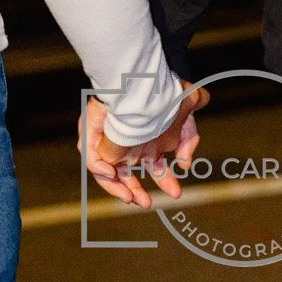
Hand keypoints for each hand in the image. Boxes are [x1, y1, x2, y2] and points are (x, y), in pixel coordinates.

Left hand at [79, 80, 208, 209]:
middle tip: (146, 203)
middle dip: (137, 192)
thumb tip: (185, 164)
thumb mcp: (188, 111)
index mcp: (150, 142)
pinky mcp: (91, 135)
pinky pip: (92, 159)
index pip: (156, 168)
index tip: (176, 193)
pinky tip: (112, 172)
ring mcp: (109, 141)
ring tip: (131, 197)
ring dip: (119, 187)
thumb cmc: (165, 90)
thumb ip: (190, 137)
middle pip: (129, 176)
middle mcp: (130, 144)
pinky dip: (101, 170)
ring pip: (109, 173)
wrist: (144, 78)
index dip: (165, 182)